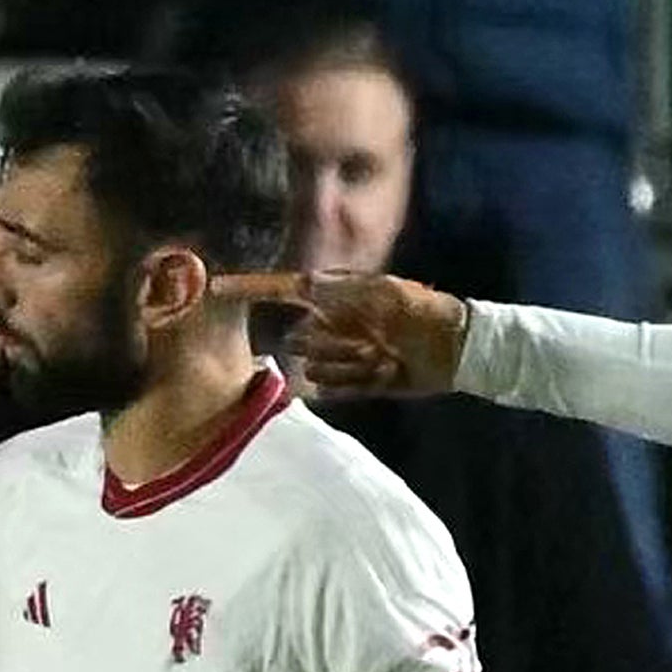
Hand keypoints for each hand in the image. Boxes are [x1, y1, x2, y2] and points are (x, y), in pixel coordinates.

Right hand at [213, 269, 468, 399]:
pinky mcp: (348, 381)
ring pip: (315, 368)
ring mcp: (338, 354)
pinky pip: (330, 390)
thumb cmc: (425, 314)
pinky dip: (357, 385)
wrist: (457, 351)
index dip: (250, 288)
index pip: (283, 290)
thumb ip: (344, 290)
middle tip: (374, 341)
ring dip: (351, 366)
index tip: (214, 288)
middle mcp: (330, 324)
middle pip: (300, 340)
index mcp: (337, 297)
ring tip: (386, 358)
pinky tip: (384, 375)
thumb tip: (302, 281)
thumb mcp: (389, 294)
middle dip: (333, 345)